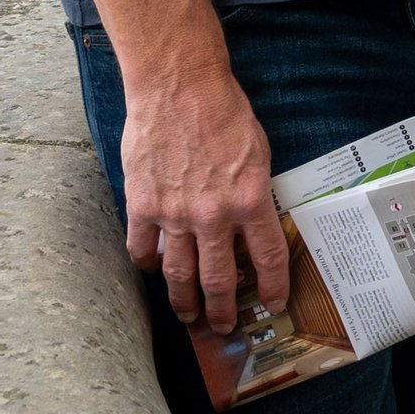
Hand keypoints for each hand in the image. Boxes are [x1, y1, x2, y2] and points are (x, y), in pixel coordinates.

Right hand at [120, 46, 286, 331]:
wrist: (178, 86)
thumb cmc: (223, 112)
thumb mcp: (259, 152)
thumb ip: (255, 193)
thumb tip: (253, 225)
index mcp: (250, 200)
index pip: (267, 258)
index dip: (272, 287)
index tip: (272, 303)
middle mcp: (213, 216)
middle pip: (219, 280)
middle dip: (222, 310)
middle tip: (222, 326)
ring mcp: (175, 214)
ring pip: (179, 275)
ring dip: (184, 301)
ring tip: (188, 315)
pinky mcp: (143, 205)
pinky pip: (142, 249)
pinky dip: (147, 264)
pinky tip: (152, 269)